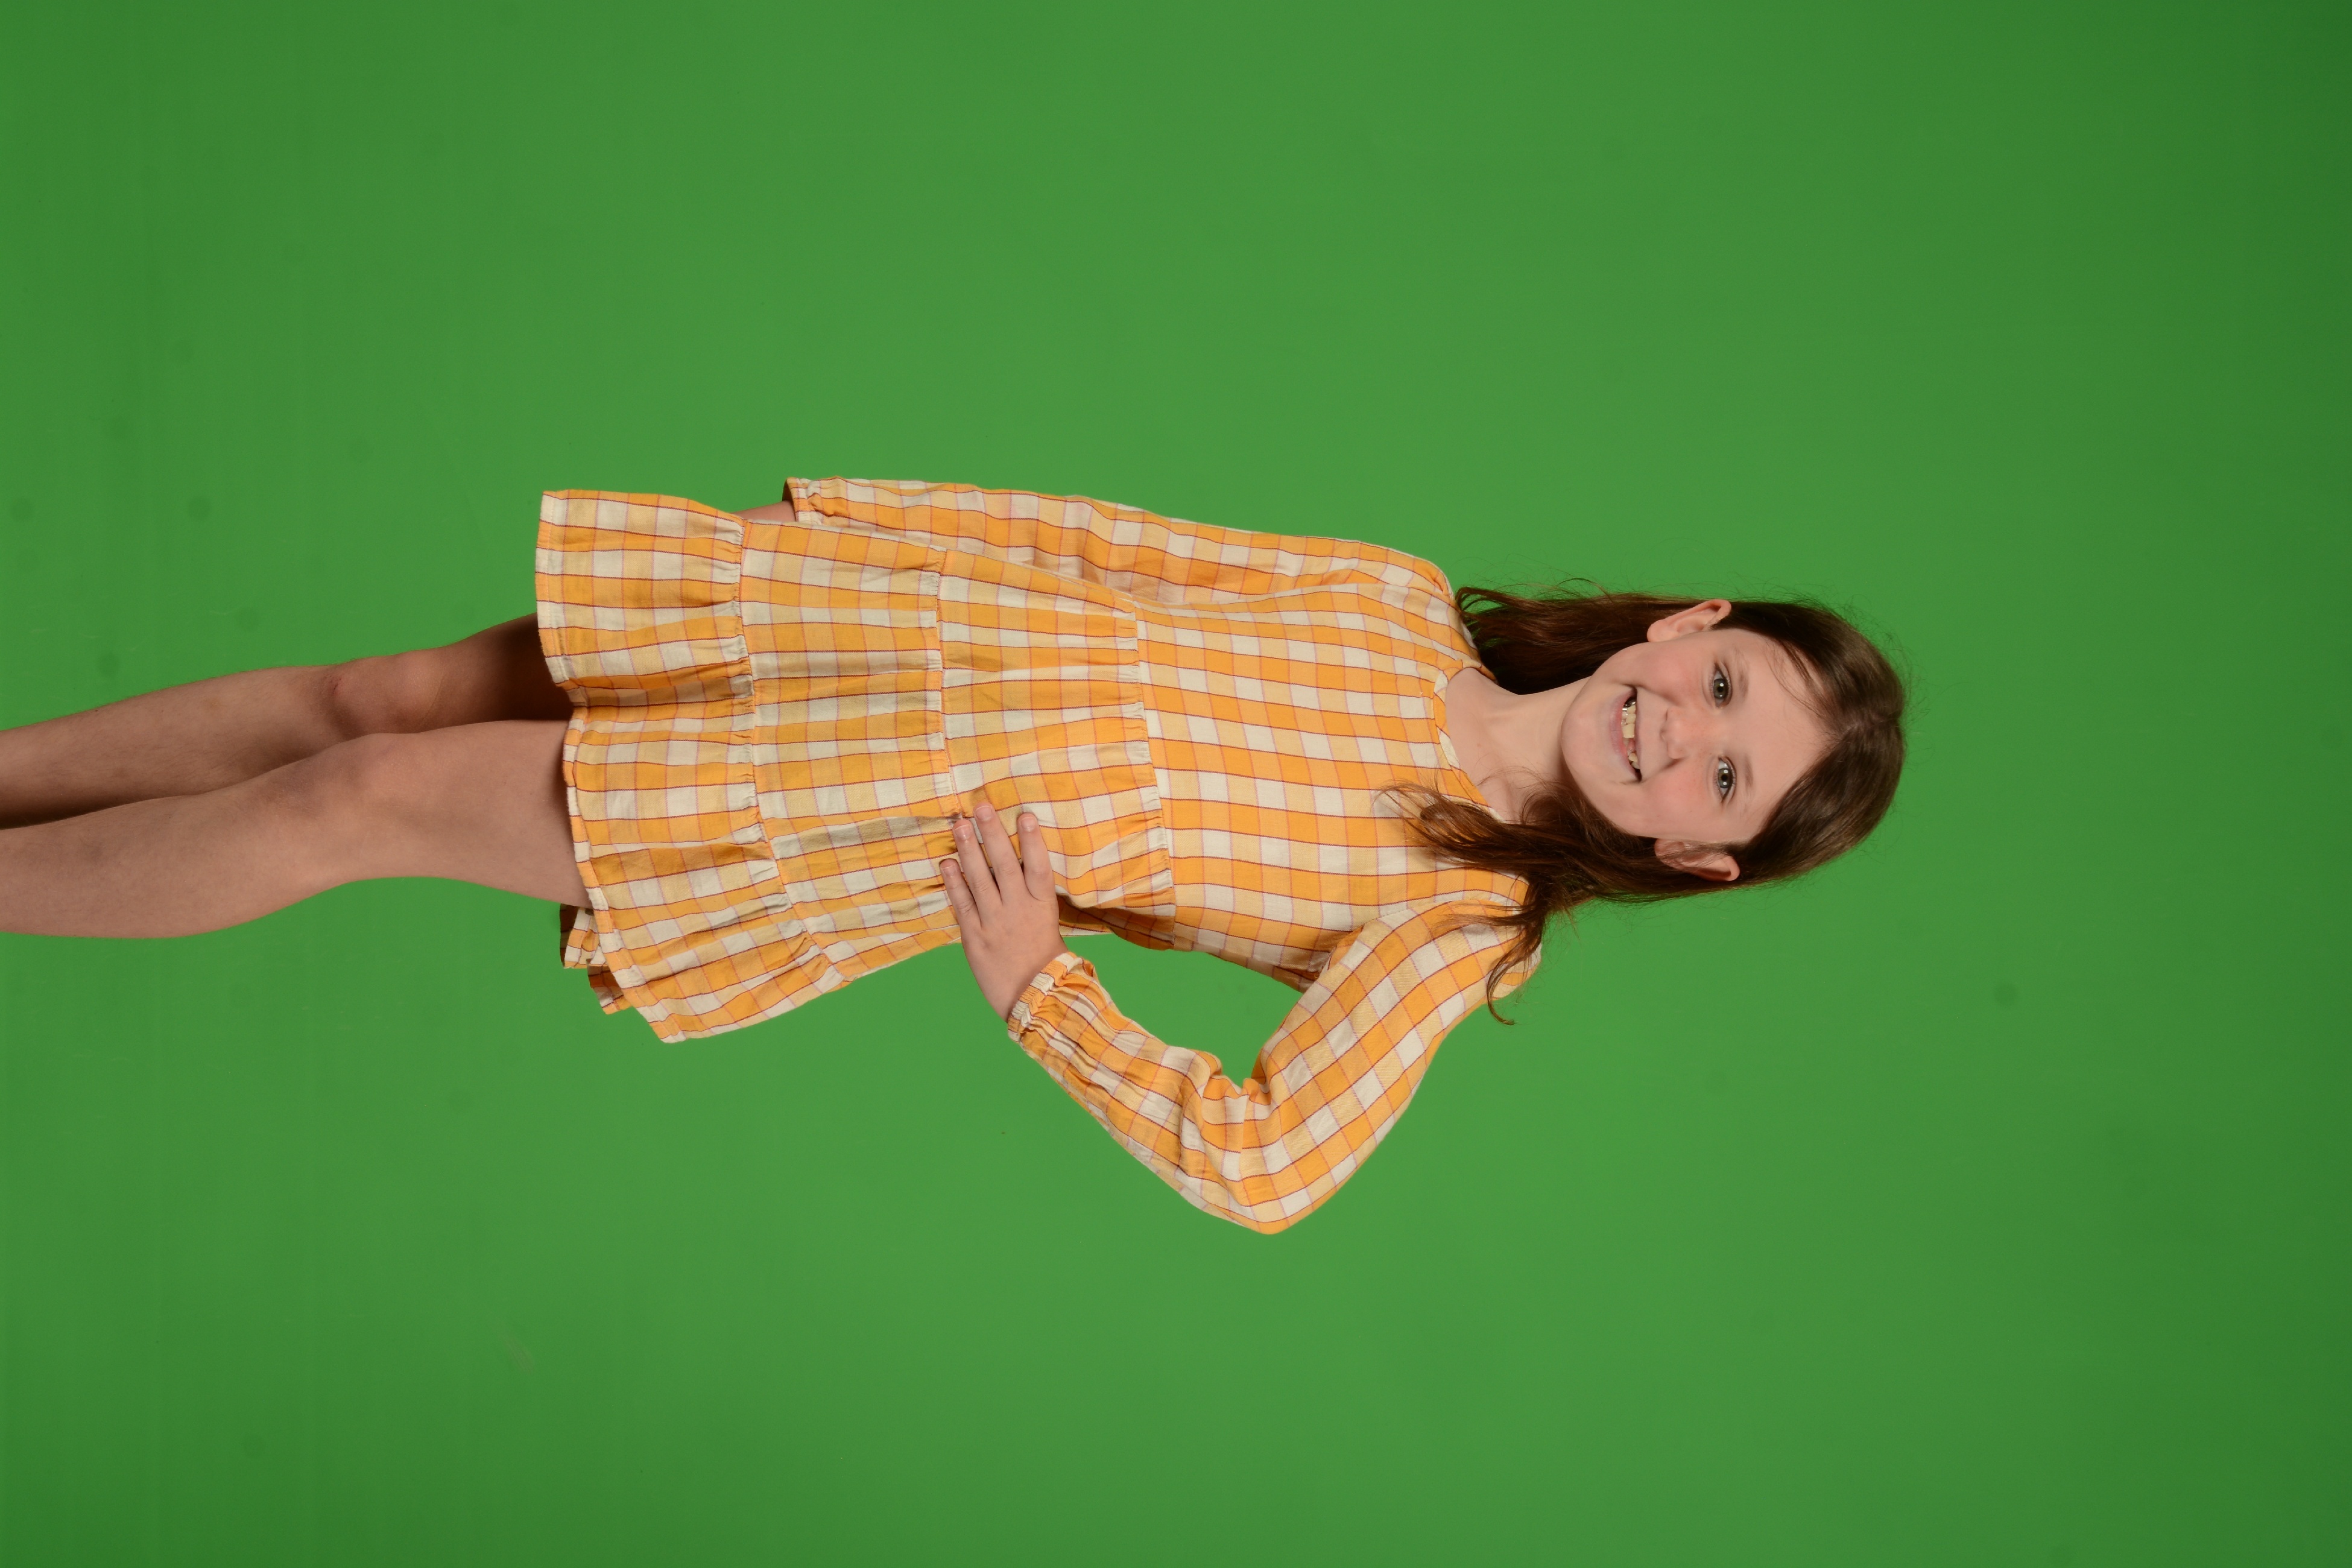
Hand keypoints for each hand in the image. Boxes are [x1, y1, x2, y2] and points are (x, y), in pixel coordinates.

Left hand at [940, 802, 1069, 1018]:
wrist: (1034, 997)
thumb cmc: (1042, 958)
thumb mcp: (1047, 922)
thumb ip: (1033, 895)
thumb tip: (1022, 863)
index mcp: (1042, 906)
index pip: (1039, 867)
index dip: (1032, 841)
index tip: (1025, 815)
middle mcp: (1019, 910)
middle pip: (1005, 865)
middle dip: (993, 834)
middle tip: (982, 807)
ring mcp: (996, 923)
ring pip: (980, 880)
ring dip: (969, 850)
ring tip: (960, 825)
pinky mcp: (975, 937)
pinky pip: (963, 905)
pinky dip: (954, 883)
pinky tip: (947, 862)